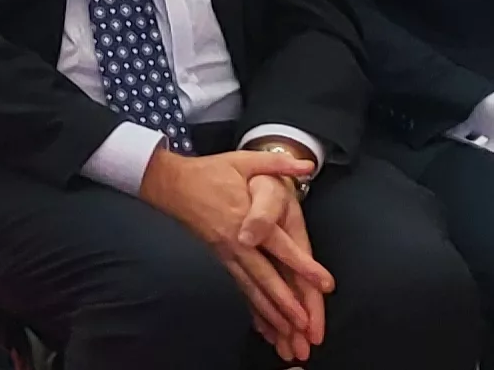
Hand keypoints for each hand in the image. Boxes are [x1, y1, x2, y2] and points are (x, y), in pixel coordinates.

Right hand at [140, 147, 330, 356]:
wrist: (170, 183)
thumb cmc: (210, 172)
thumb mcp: (243, 160)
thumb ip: (276, 162)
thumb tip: (306, 164)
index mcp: (245, 218)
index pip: (280, 246)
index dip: (303, 265)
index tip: (324, 284)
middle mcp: (236, 242)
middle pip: (265, 277)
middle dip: (286, 303)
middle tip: (306, 324)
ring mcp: (225, 253)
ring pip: (251, 288)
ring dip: (270, 313)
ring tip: (288, 334)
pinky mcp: (219, 259)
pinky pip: (238, 288)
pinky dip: (253, 308)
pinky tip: (264, 325)